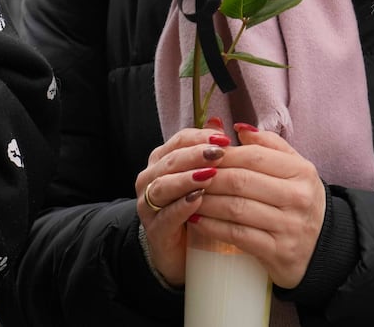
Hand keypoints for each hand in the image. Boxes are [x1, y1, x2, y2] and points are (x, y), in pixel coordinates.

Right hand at [134, 120, 232, 286]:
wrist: (178, 251)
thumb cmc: (193, 208)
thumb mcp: (201, 177)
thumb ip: (207, 151)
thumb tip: (218, 122)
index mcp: (162, 161)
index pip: (179, 140)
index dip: (201, 137)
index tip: (225, 138)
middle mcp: (150, 179)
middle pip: (171, 160)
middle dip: (195, 155)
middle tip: (219, 153)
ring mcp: (148, 205)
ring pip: (163, 186)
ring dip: (187, 179)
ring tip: (209, 175)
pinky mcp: (155, 230)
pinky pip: (166, 215)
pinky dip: (182, 207)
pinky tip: (198, 201)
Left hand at [190, 124, 326, 288]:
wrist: (323, 248)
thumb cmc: (299, 202)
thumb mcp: (296, 170)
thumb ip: (270, 145)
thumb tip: (239, 128)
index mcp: (302, 172)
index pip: (254, 156)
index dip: (224, 154)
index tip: (202, 153)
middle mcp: (298, 198)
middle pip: (241, 181)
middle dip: (210, 177)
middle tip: (188, 175)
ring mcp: (288, 226)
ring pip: (236, 208)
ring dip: (205, 201)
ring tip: (187, 195)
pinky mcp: (278, 252)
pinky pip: (237, 235)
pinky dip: (212, 226)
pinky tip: (196, 220)